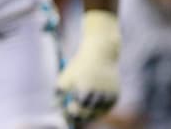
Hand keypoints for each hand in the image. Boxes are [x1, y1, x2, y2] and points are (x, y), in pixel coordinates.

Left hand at [56, 10, 119, 126]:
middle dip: (80, 115)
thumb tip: (55, 107)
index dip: (70, 112)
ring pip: (98, 113)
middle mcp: (99, 96)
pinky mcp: (116, 97)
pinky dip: (100, 108)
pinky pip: (106, 108)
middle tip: (73, 114)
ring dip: (90, 112)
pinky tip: (94, 102)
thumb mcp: (66, 76)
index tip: (66, 110)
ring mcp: (109, 97)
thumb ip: (59, 93)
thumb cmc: (80, 65)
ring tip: (84, 104)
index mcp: (84, 91)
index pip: (77, 111)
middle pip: (88, 115)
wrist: (101, 54)